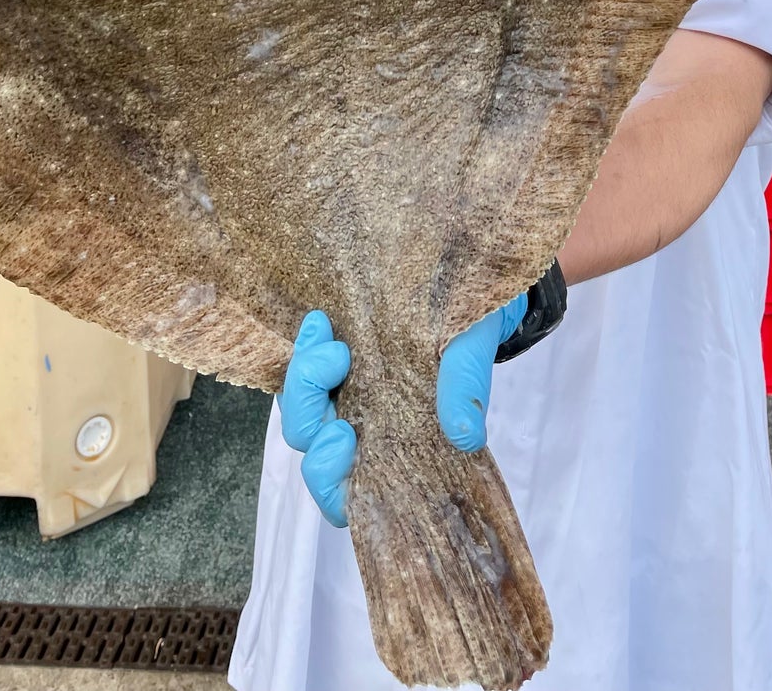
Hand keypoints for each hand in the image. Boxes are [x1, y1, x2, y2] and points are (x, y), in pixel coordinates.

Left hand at [278, 292, 527, 526]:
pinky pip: (300, 365)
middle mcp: (364, 422)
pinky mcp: (333, 354)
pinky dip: (305, 347)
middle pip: (312, 446)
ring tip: (331, 341)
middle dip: (309, 416)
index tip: (345, 436)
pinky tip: (321, 321)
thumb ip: (466, 387)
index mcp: (397, 441)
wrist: (469, 277)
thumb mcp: (472, 348)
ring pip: (299, 407)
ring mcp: (344, 389)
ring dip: (304, 377)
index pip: (348, 493)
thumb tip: (465, 436)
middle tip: (337, 371)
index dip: (332, 481)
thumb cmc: (471, 325)